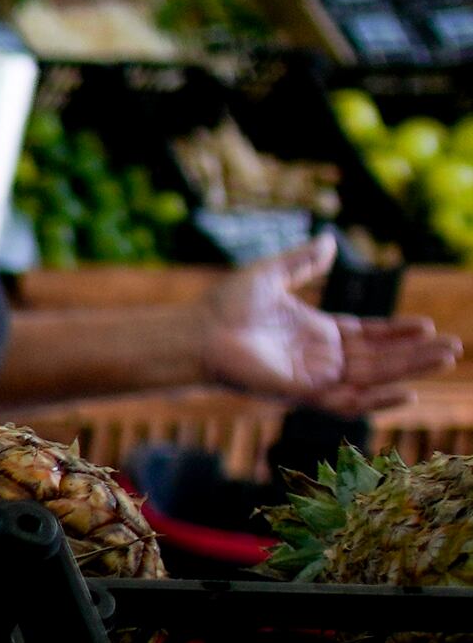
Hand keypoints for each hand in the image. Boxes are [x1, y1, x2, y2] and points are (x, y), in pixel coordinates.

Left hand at [201, 238, 455, 417]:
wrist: (196, 332)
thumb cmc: (225, 306)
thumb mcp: (272, 275)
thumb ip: (303, 261)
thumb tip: (330, 241)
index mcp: (316, 332)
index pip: (368, 335)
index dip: (397, 332)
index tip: (426, 325)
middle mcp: (319, 358)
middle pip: (379, 358)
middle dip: (416, 353)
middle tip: (453, 347)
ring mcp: (312, 378)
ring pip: (373, 377)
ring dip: (409, 369)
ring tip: (445, 358)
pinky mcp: (301, 394)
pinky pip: (346, 402)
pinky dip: (377, 399)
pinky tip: (408, 391)